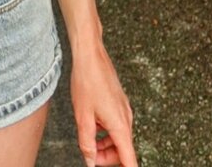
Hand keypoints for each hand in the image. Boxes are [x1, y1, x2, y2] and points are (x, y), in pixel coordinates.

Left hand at [70, 43, 136, 166]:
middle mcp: (126, 119)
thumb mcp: (82, 117)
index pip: (129, 160)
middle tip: (89, 154)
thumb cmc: (87, 81)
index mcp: (120, 126)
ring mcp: (123, 110)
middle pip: (122, 151)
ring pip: (118, 138)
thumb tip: (90, 162)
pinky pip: (115, 124)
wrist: (90, 54)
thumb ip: (87, 143)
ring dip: (104, 144)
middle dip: (106, 157)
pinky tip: (92, 122)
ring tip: (88, 139)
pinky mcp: (118, 103)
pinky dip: (105, 130)